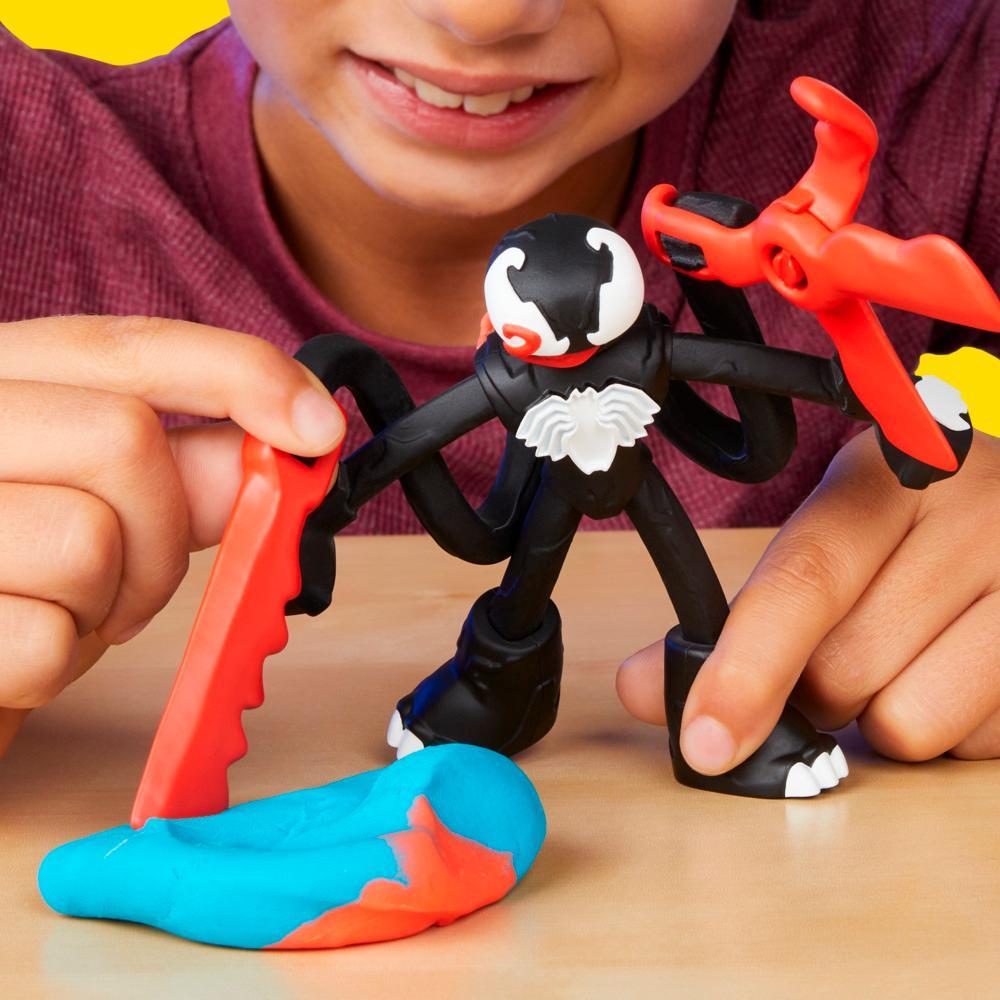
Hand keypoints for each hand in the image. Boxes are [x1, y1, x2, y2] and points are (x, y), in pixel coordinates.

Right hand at [0, 316, 344, 753]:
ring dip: (106, 604)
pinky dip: (52, 665)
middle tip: (129, 577)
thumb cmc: (10, 574)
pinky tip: (9, 652)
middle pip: (125, 441)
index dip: (242, 375)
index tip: (319, 427)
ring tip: (58, 609)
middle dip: (163, 533)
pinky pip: (42, 643)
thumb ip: (184, 468)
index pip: (127, 346)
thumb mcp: (90, 502)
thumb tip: (286, 442)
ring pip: (91, 542)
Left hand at [617, 428, 999, 769]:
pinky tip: (956, 672)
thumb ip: (737, 614)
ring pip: (907, 724)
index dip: (745, 666)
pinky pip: (973, 747)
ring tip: (905, 658)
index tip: (704, 736)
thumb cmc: (911, 533)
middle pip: (843, 669)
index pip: (805, 578)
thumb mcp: (829, 538)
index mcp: (890, 475)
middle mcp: (977, 518)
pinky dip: (948, 731)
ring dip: (880, 718)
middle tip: (830, 657)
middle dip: (811, 695)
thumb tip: (642, 688)